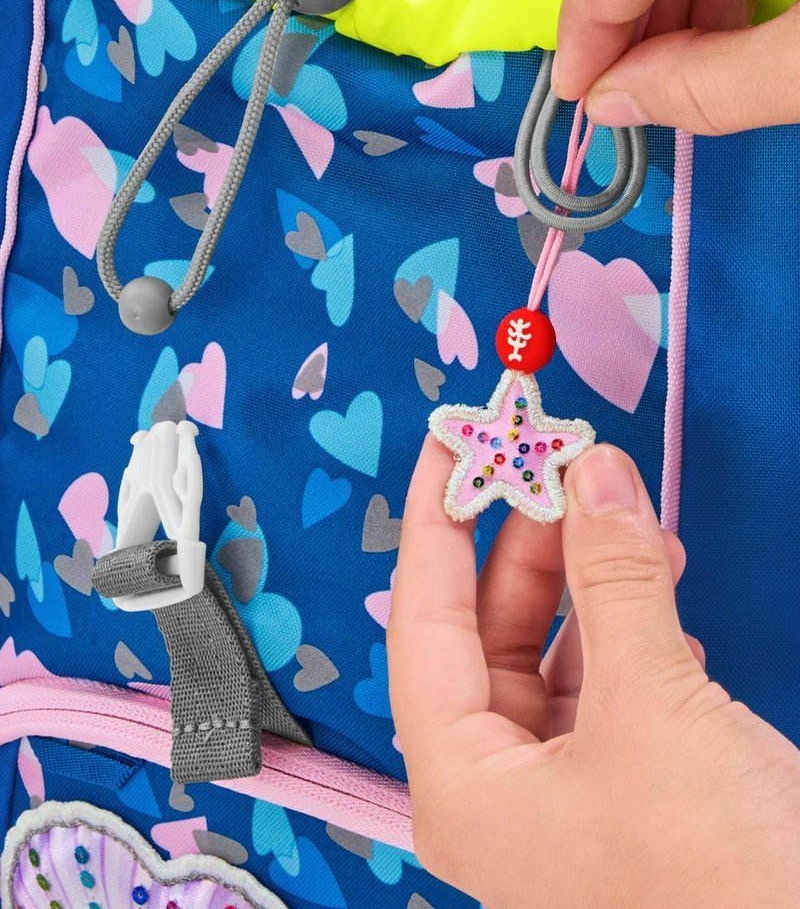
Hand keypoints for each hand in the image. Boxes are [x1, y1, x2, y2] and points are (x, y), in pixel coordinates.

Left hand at [388, 438, 799, 908]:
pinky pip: (606, 686)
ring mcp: (561, 795)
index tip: (453, 441)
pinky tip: (657, 588)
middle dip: (528, 542)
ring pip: (553, 654)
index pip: (424, 620)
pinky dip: (629, 629)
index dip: (435, 521)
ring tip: (622, 512)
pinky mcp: (625, 795)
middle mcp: (496, 790)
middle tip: (563, 464)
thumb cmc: (717, 869)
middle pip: (488, 633)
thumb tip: (591, 469)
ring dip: (588, 580)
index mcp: (462, 782)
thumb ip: (614, 579)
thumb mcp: (655, 705)